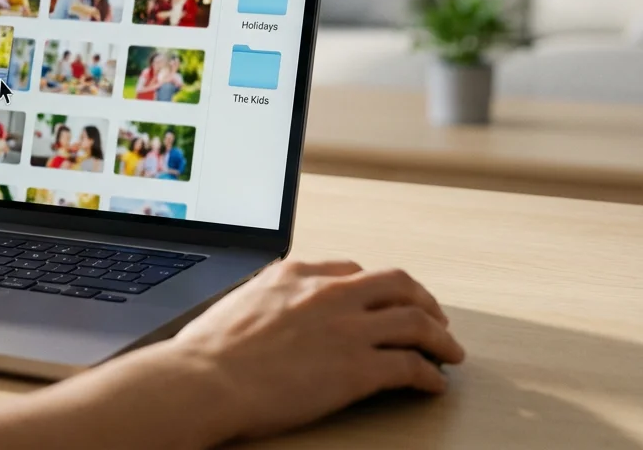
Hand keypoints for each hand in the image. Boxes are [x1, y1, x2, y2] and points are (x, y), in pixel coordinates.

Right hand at [157, 259, 465, 444]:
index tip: (384, 299)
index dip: (377, 287)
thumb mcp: (238, 302)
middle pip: (397, 284)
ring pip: (416, 321)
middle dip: (422, 301)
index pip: (351, 270)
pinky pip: (411, 366)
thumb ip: (266, 298)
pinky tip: (433, 383)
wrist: (205, 380)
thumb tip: (270, 309)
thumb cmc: (208, 352)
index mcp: (294, 273)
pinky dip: (430, 375)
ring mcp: (346, 328)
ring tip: (449, 351)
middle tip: (433, 317)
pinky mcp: (358, 367)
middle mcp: (327, 293)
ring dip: (440, 337)